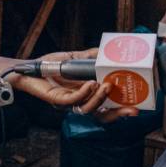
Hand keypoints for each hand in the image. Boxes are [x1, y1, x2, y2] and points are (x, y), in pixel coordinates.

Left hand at [10, 50, 137, 122]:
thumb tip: (109, 51)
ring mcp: (69, 103)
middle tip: (132, 109)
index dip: (121, 110)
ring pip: (89, 109)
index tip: (136, 107)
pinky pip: (74, 101)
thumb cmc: (50, 65)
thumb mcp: (76, 58)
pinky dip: (84, 93)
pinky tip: (90, 84)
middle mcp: (79, 102)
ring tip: (107, 85)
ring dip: (101, 99)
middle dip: (118, 113)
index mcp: (86, 95)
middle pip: (102, 115)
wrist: (29, 68)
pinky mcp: (58, 100)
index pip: (107, 107)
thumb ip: (92, 56)